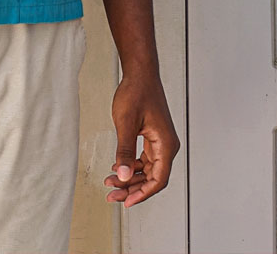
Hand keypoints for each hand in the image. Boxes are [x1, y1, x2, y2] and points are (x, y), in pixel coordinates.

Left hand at [105, 72, 180, 206]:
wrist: (140, 74)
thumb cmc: (137, 93)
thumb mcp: (126, 124)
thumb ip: (124, 152)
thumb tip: (122, 176)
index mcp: (165, 144)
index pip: (158, 179)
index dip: (142, 194)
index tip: (126, 202)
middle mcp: (166, 145)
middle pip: (152, 178)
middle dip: (132, 188)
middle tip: (112, 194)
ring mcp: (160, 142)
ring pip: (147, 170)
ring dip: (129, 178)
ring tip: (109, 181)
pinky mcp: (152, 138)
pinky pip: (143, 160)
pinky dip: (129, 166)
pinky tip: (116, 167)